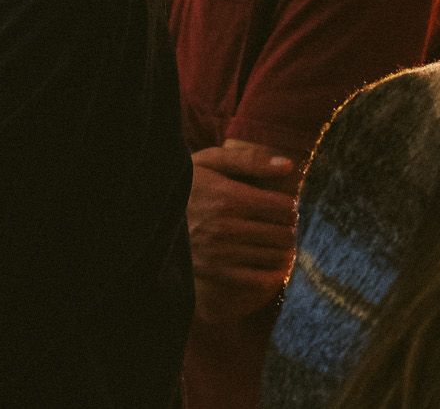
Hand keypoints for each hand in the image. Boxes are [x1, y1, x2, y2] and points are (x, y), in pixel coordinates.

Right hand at [187, 138, 299, 322]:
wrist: (150, 214)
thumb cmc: (186, 184)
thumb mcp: (210, 162)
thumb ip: (249, 160)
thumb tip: (289, 166)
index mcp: (228, 198)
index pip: (284, 207)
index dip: (289, 205)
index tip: (282, 204)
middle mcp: (226, 228)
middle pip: (284, 233)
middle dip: (288, 226)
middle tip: (281, 222)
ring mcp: (222, 254)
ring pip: (276, 256)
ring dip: (282, 248)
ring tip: (273, 239)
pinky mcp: (217, 273)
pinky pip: (261, 279)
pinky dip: (272, 272)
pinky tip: (269, 260)